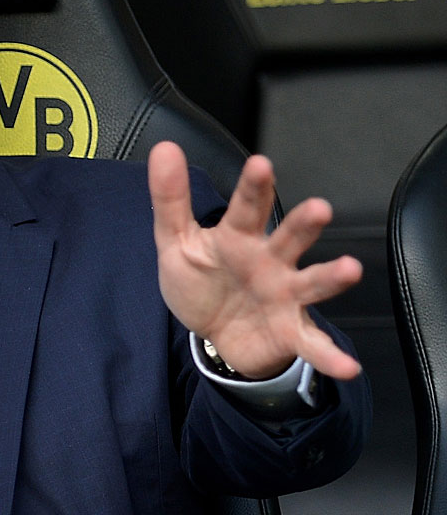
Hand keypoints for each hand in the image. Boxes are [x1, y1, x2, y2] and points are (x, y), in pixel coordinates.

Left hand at [148, 141, 361, 379]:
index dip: (254, 187)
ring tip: (350, 269)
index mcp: (240, 237)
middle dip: (303, 224)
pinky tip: (347, 366)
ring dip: (331, 277)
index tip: (260, 164)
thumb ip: (170, 198)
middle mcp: (271, 261)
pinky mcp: (291, 331)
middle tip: (319, 209)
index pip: (247, 207)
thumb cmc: (202, 279)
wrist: (215, 332)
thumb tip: (163, 148)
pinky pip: (312, 344)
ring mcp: (285, 295)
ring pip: (312, 283)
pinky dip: (330, 356)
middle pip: (290, 238)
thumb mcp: (176, 240)